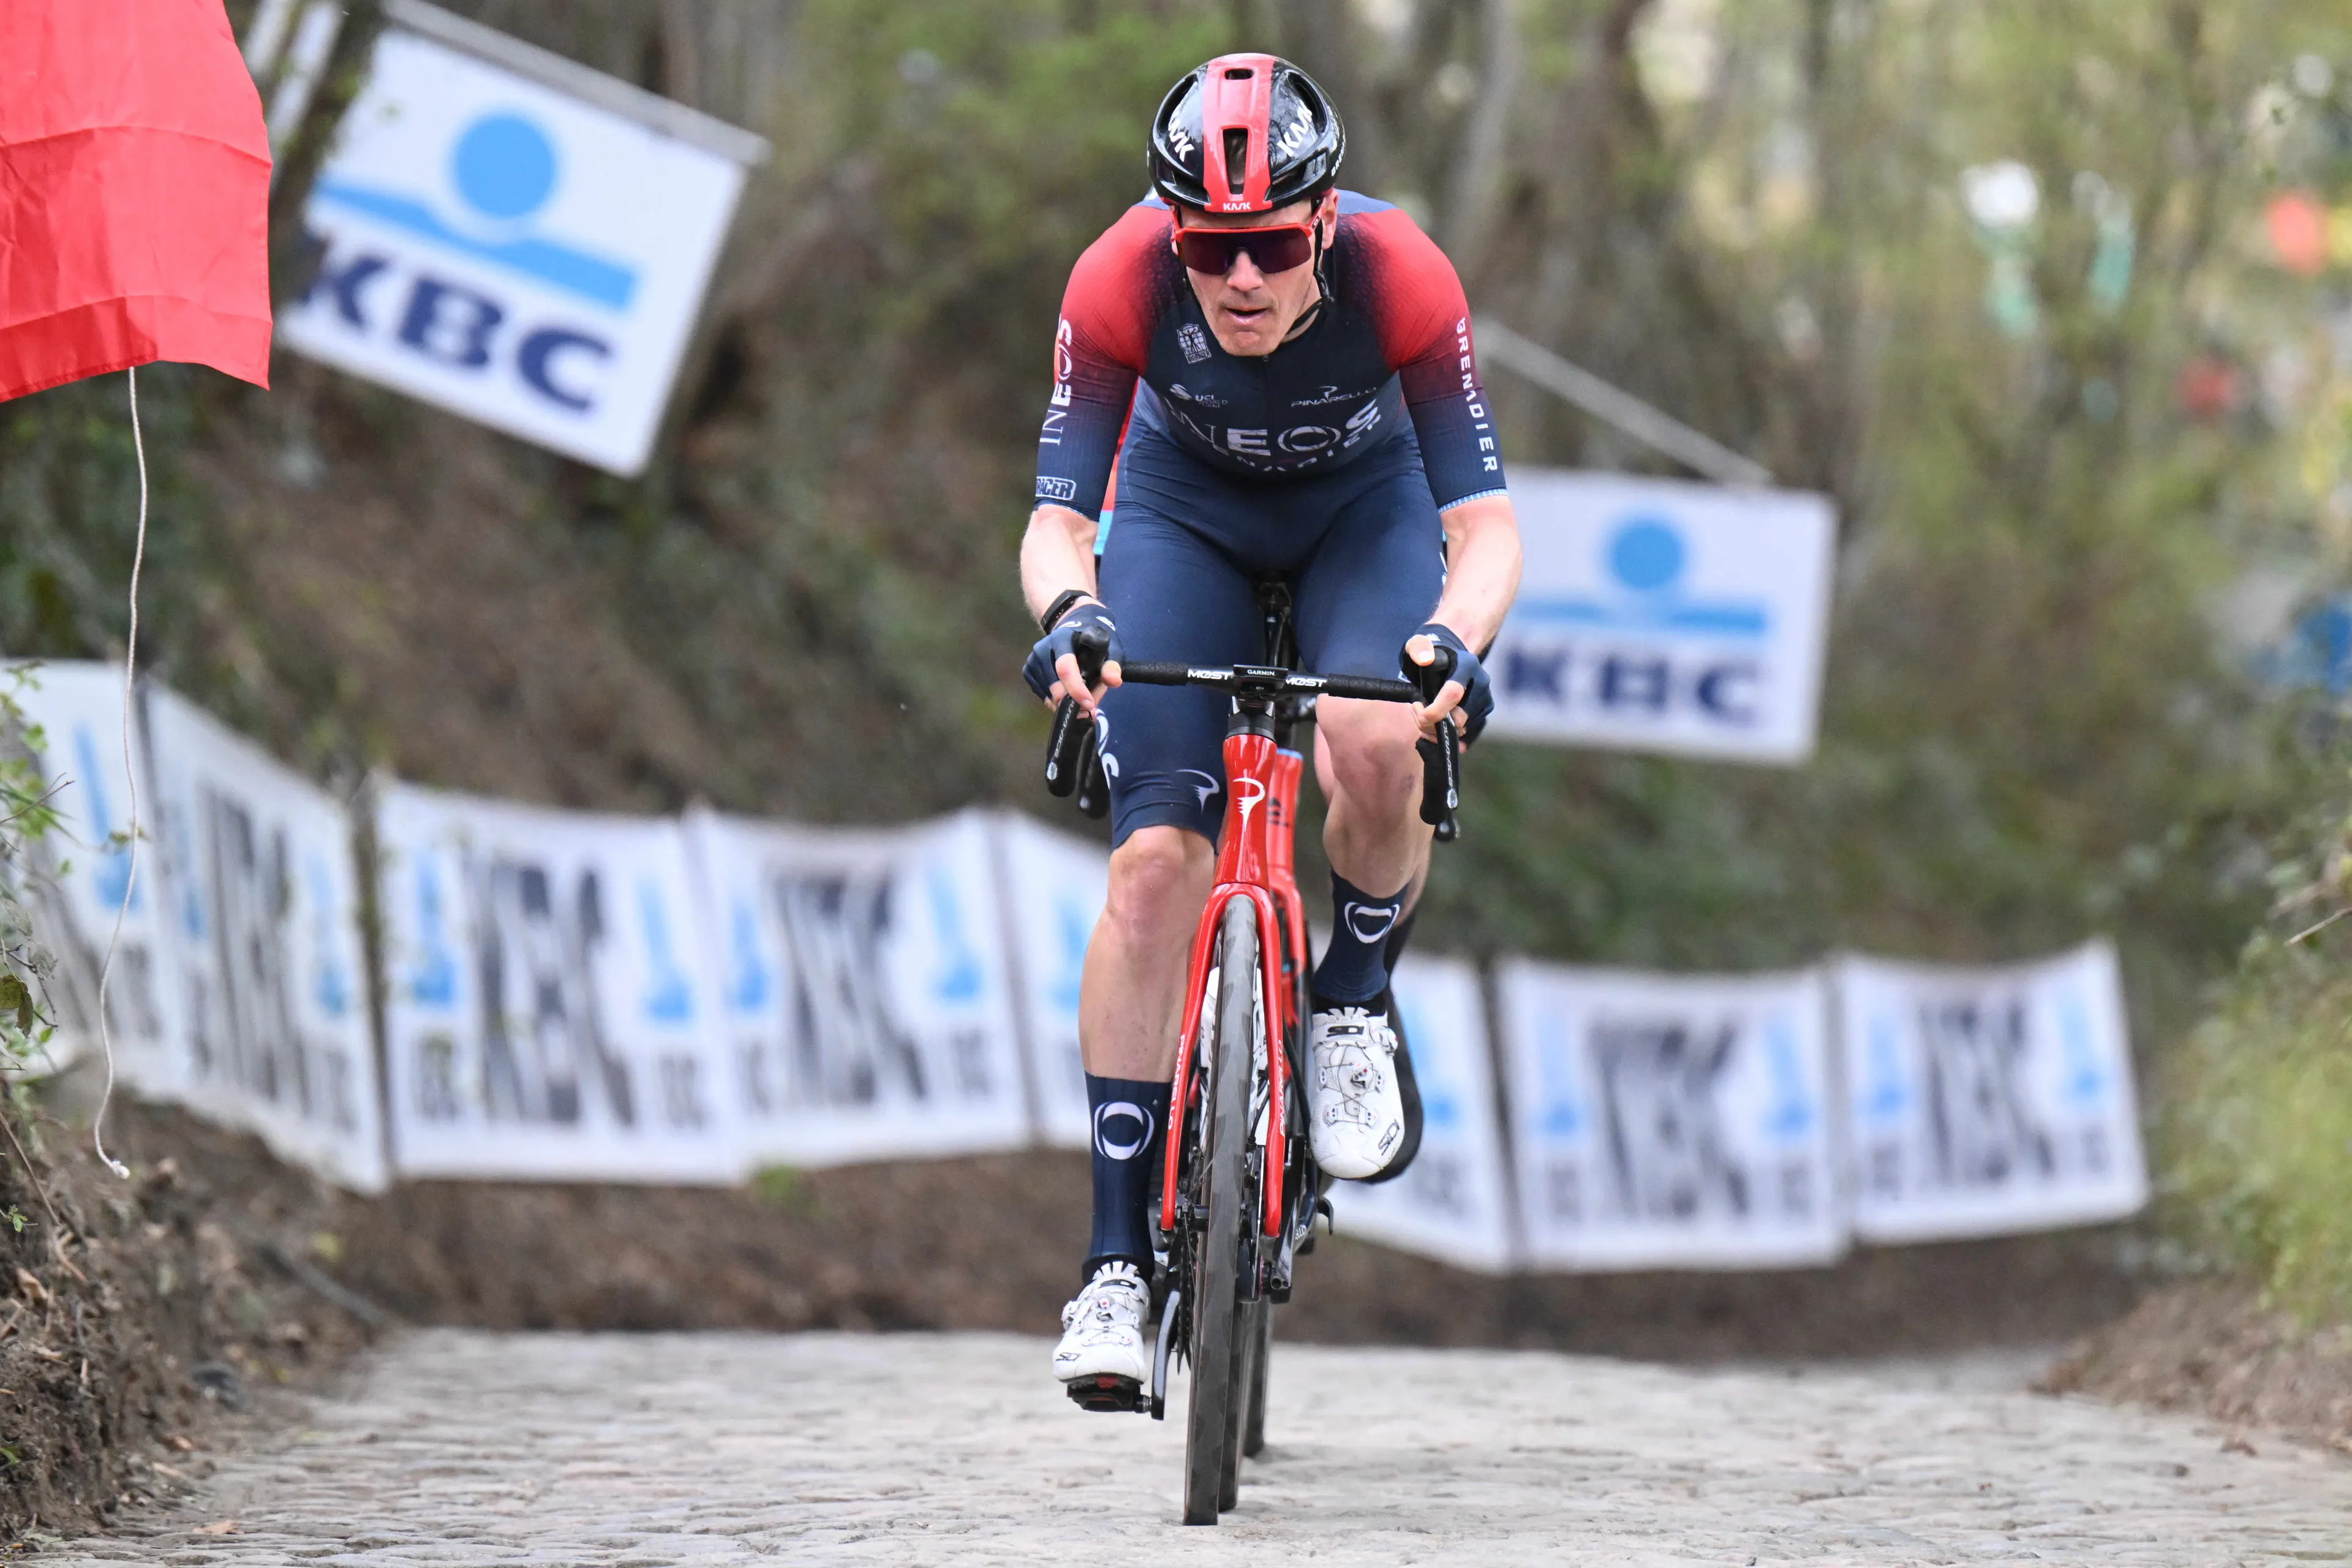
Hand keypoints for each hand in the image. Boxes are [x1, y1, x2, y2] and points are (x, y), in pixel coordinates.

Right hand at [1024, 599, 1124, 712]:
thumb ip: (1112, 665)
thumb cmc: (1092, 642)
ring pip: (1049, 695)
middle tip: (1091, 705)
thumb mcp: (1109, 648)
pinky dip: (1057, 702)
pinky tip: (1069, 695)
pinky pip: (1043, 696)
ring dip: (1067, 703)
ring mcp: (1032, 660)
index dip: (1076, 688)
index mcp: (1061, 638)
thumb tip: (1113, 681)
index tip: (1089, 704)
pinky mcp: (1028, 671)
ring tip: (1083, 697)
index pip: (1065, 667)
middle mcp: (1042, 649)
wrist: (1072, 629)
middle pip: (1055, 686)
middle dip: (1074, 701)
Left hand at [1402, 623, 1491, 743]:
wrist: (1451, 657)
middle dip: (1431, 723)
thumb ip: (1418, 648)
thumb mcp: (1419, 645)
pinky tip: (1433, 723)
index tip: (1417, 708)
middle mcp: (1481, 683)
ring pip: (1461, 728)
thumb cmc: (1432, 652)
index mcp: (1466, 665)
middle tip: (1416, 711)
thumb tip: (1424, 659)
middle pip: (1459, 718)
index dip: (1435, 709)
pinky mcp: (1484, 711)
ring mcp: (1485, 699)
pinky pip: (1464, 731)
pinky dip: (1445, 733)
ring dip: (1435, 729)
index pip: (1453, 693)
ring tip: (1422, 715)